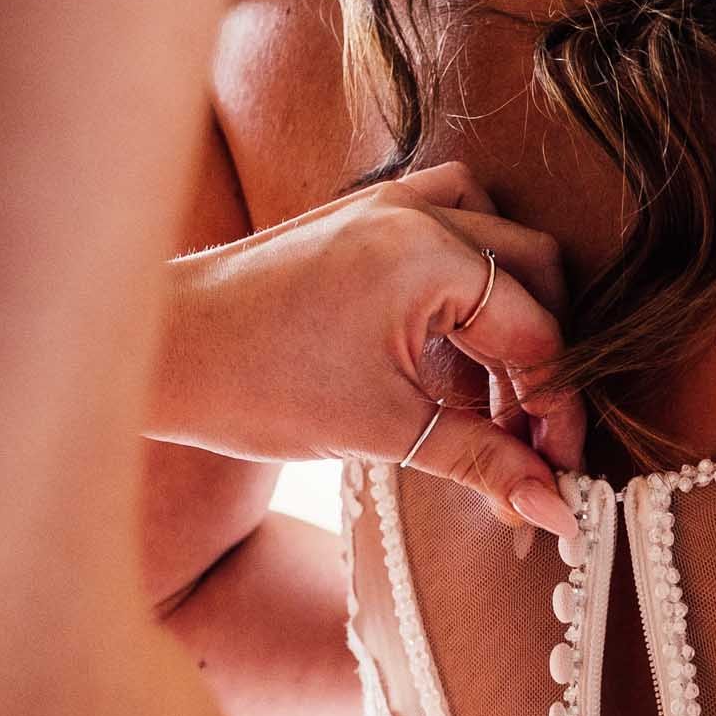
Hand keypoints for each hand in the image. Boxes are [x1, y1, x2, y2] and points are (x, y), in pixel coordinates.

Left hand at [152, 161, 586, 541]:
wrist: (156, 351)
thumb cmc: (251, 385)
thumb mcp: (382, 432)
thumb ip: (482, 463)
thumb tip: (554, 510)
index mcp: (428, 256)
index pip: (537, 332)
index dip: (555, 411)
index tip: (558, 473)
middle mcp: (416, 212)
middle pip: (532, 276)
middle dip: (541, 363)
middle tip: (528, 442)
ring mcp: (385, 205)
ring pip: (493, 245)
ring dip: (507, 319)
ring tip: (488, 405)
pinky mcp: (359, 219)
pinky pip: (445, 230)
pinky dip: (463, 287)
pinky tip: (445, 353)